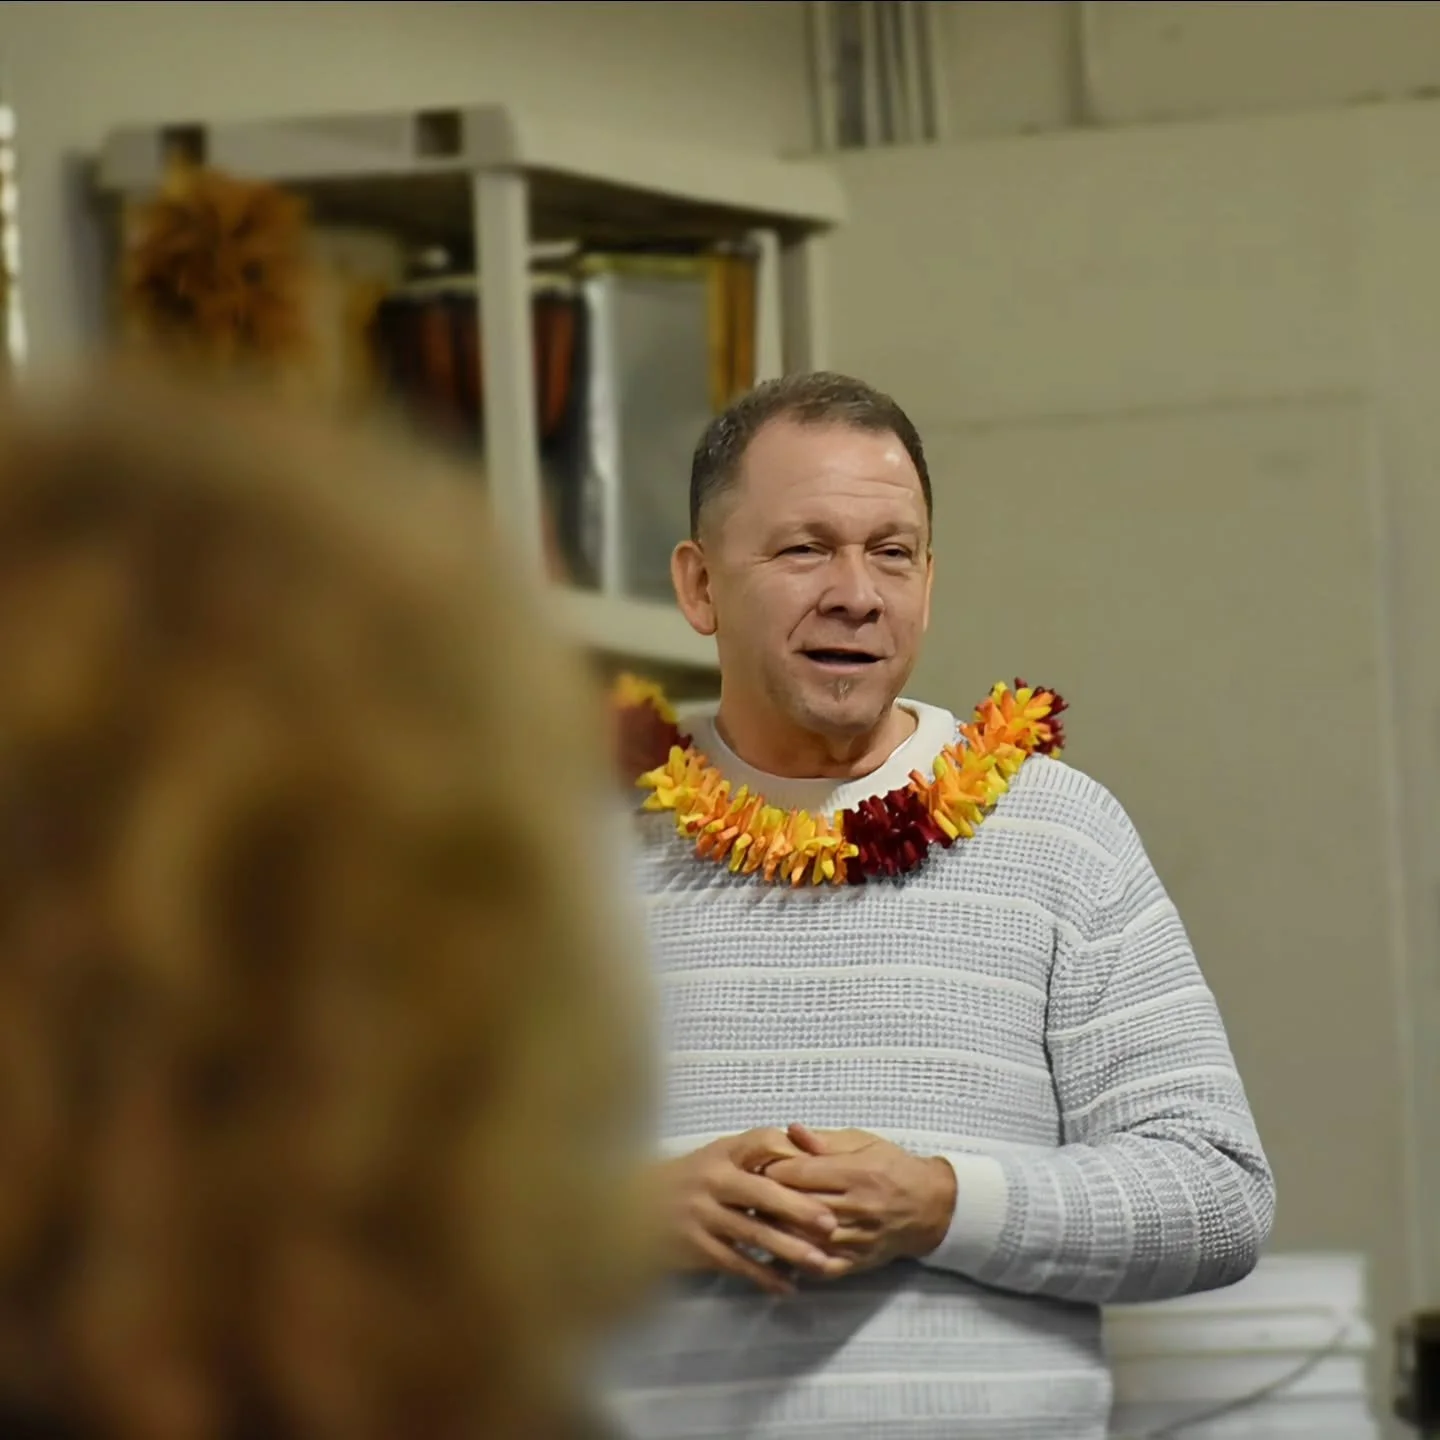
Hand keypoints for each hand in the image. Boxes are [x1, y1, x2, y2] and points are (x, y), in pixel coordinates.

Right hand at [655, 1128, 848, 1295]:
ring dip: (788, 1249)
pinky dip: (763, 1276)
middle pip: (761, 1193)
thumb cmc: (690, 1178)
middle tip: (831, 1224)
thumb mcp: (719, 1155)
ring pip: (752, 1233)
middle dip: (798, 1209)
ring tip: (819, 1262)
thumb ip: (757, 1152)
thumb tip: (806, 1147)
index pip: (762, 1144)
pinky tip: (786, 1286)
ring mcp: (702, 1215)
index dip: (794, 1157)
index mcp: (722, 1153)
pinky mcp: (696, 1247)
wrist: (634, 1206)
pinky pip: (736, 1263)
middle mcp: (713, 1180)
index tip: (827, 1174)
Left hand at [762, 1124, 956, 1275]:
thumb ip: (825, 1140)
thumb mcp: (864, 1142)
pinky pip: (821, 1266)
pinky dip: (797, 1261)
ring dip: (776, 1230)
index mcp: (856, 1173)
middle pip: (798, 1206)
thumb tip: (790, 1130)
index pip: (801, 1173)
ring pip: (804, 1238)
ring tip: (755, 1218)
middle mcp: (856, 1208)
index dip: (773, 1168)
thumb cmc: (894, 1167)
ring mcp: (857, 1239)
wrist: (932, 1207)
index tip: (755, 1165)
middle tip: (746, 1192)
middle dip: (768, 1198)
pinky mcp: (858, 1263)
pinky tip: (777, 1253)